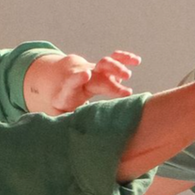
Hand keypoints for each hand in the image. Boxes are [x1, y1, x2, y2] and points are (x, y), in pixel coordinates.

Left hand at [25, 50, 140, 114]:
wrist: (59, 79)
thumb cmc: (62, 103)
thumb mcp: (57, 114)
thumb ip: (64, 123)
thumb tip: (72, 135)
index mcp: (70, 91)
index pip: (71, 83)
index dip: (77, 79)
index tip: (85, 75)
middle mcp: (82, 79)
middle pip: (96, 77)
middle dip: (110, 83)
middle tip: (126, 93)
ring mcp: (93, 71)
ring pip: (104, 63)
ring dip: (116, 67)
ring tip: (128, 75)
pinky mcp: (102, 67)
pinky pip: (114, 58)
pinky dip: (124, 59)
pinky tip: (136, 61)